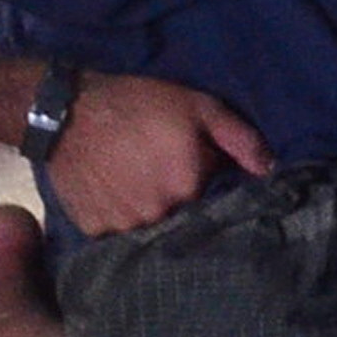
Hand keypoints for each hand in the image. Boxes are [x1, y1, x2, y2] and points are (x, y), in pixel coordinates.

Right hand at [44, 73, 276, 233]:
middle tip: (161, 172)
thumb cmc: (139, 104)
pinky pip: (117, 232)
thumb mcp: (200, 107)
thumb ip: (241, 140)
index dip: (207, 183)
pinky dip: (120, 217)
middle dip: (180, 199)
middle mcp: (158, 214)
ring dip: (150, 210)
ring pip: (150, 226)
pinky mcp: (93, 229)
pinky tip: (115, 193)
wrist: (66, 112)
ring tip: (137, 182)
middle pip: (182, 215)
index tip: (197, 170)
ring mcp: (122, 226)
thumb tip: (270, 170)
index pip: (213, 199)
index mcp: (188, 187)